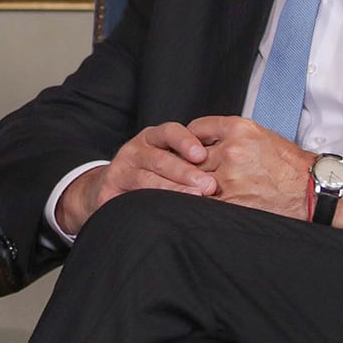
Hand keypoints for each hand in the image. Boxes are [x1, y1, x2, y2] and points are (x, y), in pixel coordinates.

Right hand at [55, 122, 217, 234]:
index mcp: (154, 138)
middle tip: (209, 185)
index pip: (170, 132)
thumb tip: (233, 169)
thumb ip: (195, 163)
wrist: (110, 188)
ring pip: (147, 177)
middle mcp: (136, 149)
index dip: (185, 141)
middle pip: (161, 157)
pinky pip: (131, 195)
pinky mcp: (110, 188)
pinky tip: (166, 209)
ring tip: (194, 197)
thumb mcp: (172, 161)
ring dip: (172, 188)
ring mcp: (122, 168)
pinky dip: (150, 201)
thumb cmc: (153, 175)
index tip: (201, 154)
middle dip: (186, 171)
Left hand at [186, 116, 338, 221]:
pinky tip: (204, 201)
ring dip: (193, 184)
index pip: (195, 129)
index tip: (187, 149)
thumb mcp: (259, 135)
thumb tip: (198, 141)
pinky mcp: (232, 200)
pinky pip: (203, 200)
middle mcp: (232, 150)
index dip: (188, 141)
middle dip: (188, 165)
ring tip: (196, 187)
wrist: (312, 190)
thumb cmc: (287, 164)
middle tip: (187, 171)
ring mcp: (231, 176)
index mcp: (239, 129)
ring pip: (194, 179)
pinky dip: (200, 201)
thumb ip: (228, 135)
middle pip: (190, 156)